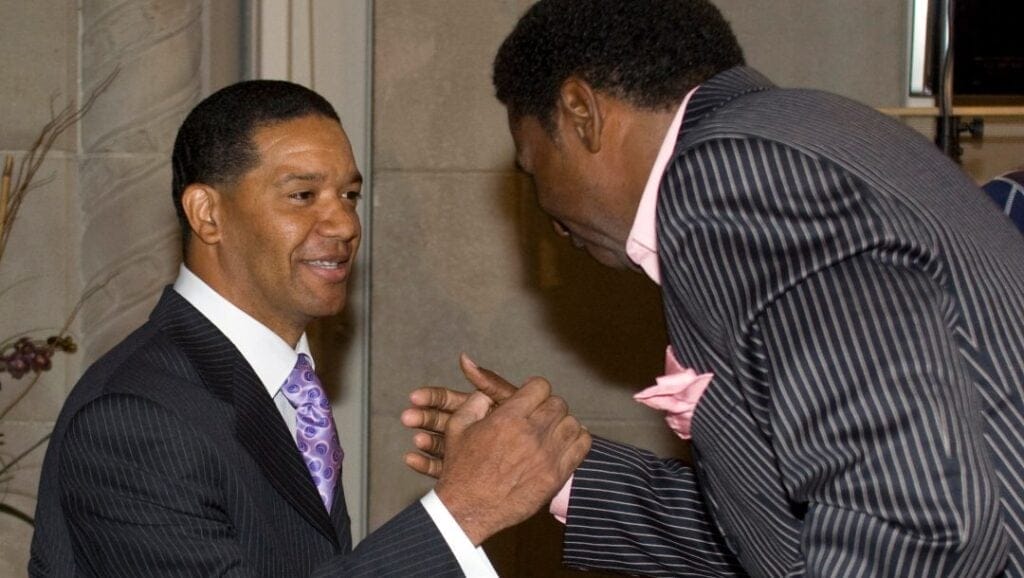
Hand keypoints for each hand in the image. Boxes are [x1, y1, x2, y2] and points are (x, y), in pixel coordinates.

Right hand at [424, 354, 590, 544]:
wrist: (468, 509)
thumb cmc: (461, 469)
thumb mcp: (457, 428)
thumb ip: (475, 403)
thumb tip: (489, 393)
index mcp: (508, 418)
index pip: (540, 386)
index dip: (535, 389)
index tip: (530, 398)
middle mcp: (531, 433)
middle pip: (558, 404)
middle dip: (548, 406)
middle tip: (538, 417)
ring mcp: (547, 455)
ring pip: (572, 423)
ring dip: (562, 424)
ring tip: (550, 431)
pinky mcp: (556, 475)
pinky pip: (582, 447)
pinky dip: (577, 440)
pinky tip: (564, 443)